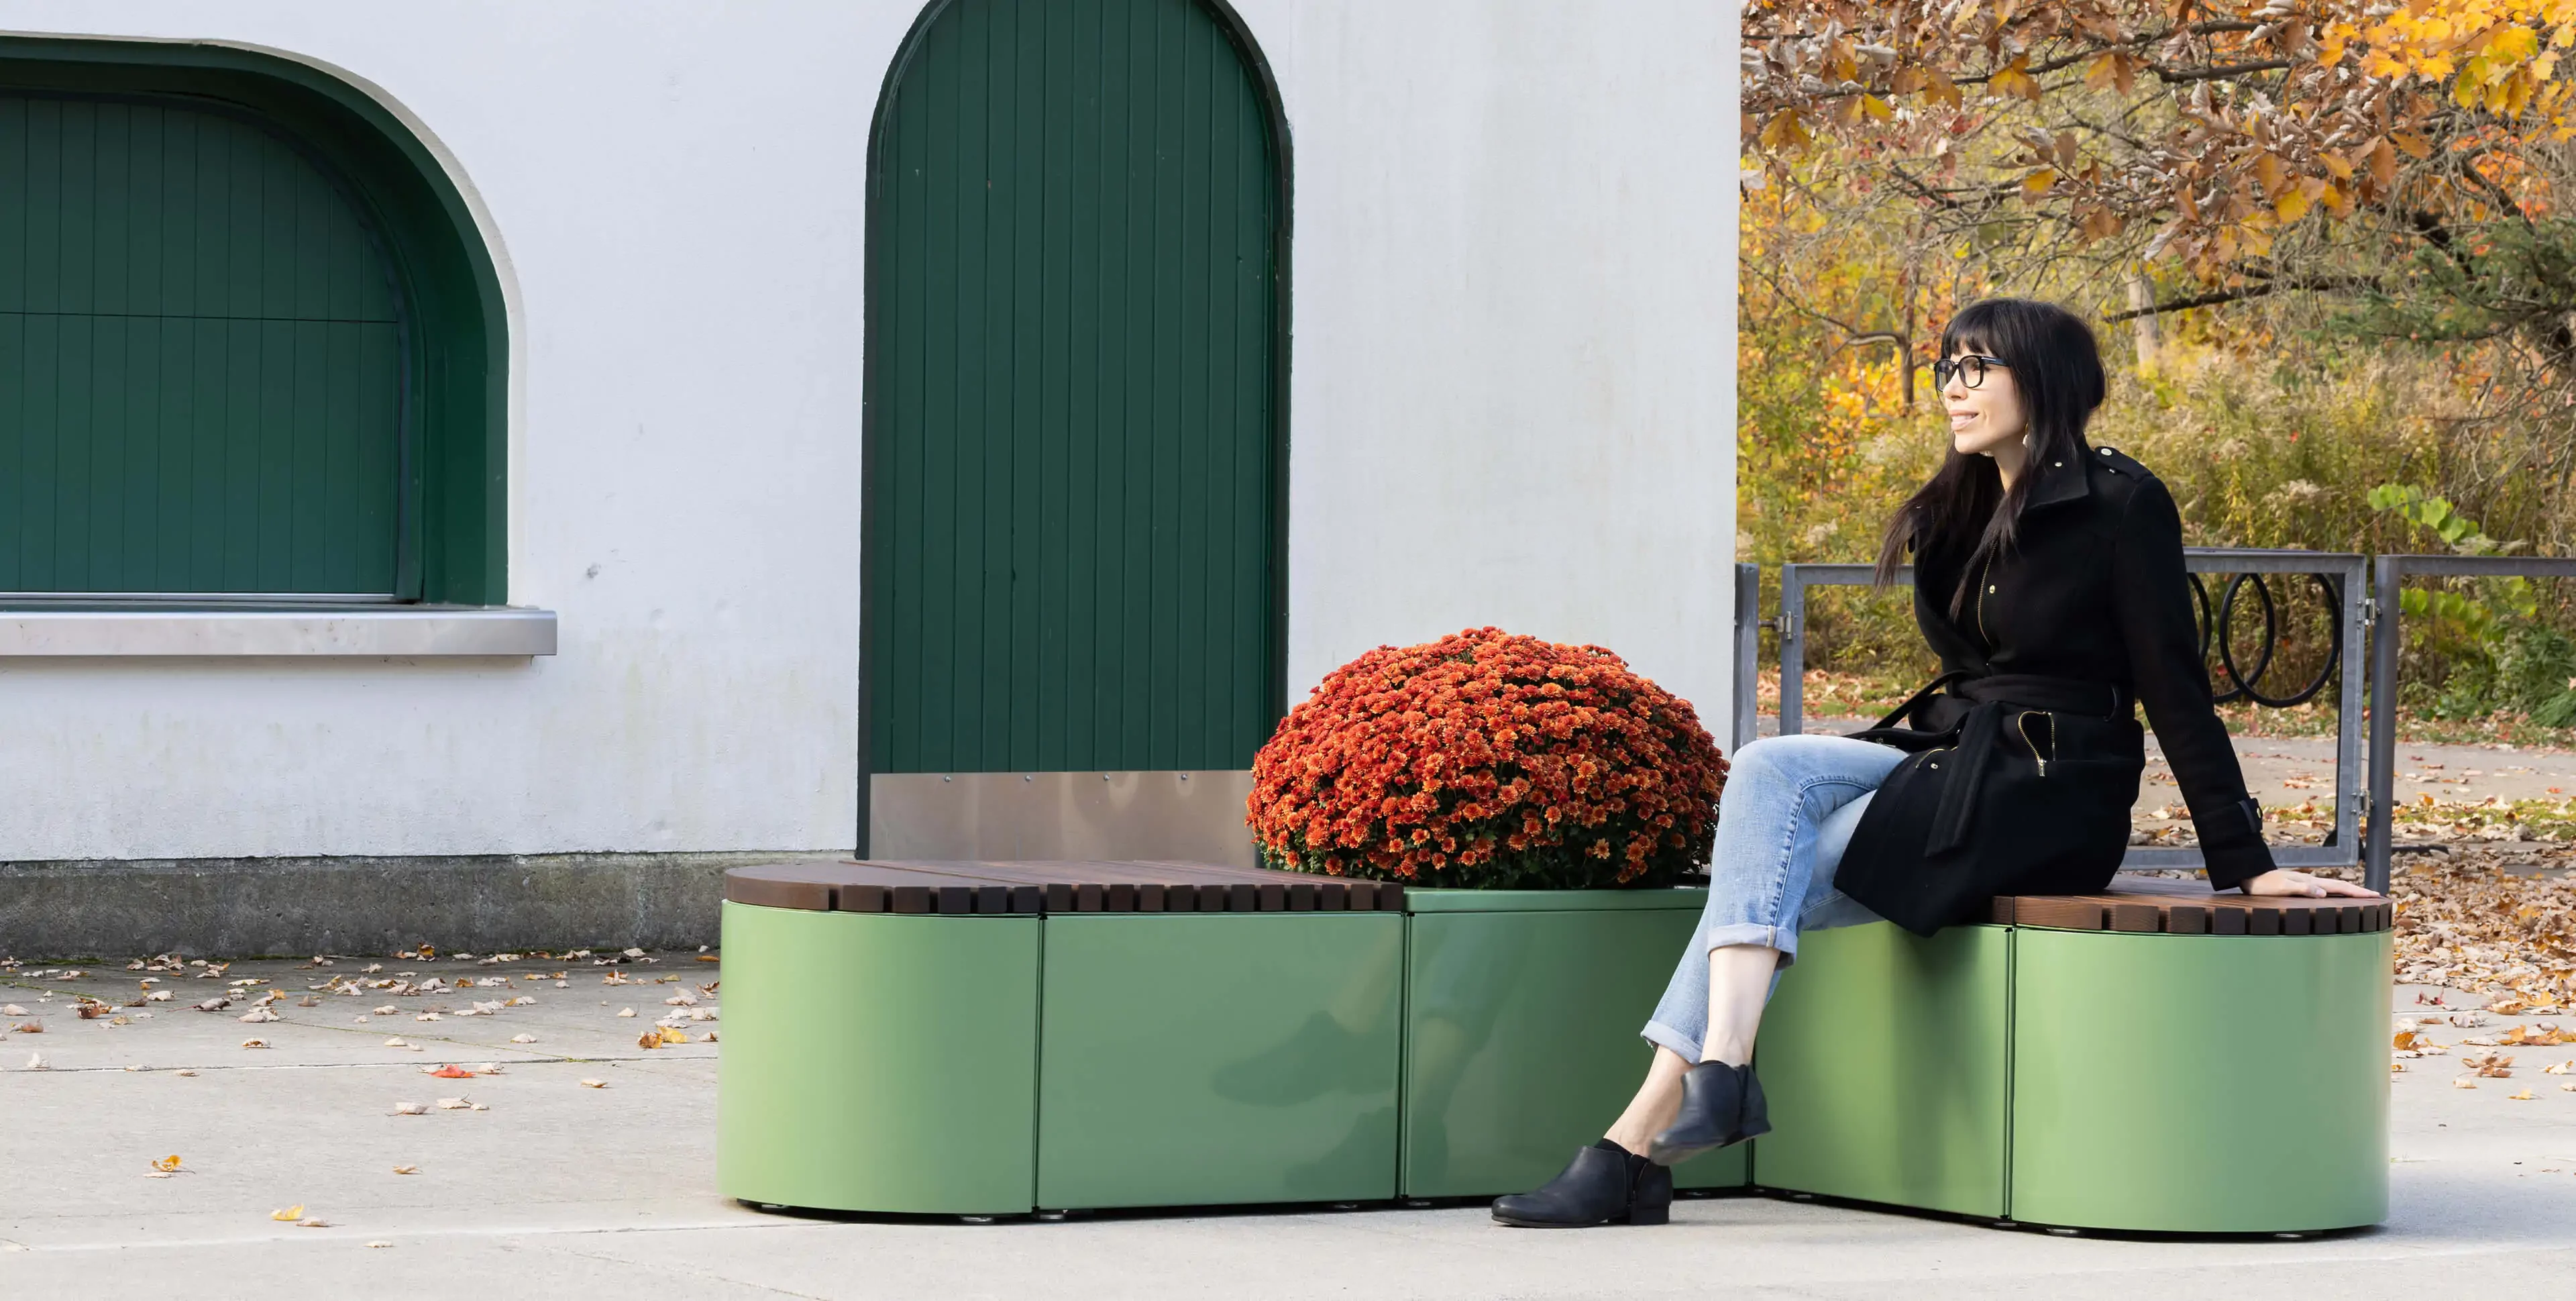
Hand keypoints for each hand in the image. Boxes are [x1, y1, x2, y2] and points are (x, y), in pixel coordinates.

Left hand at [2240, 868, 2379, 898]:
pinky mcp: (2300, 887)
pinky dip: (2335, 892)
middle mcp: (2311, 881)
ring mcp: (2306, 883)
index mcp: (2310, 882)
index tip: (2375, 895)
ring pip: (2333, 886)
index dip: (2357, 892)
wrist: (2250, 876)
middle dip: (2359, 891)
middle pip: (2340, 885)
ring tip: (2362, 896)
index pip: (2339, 886)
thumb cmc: (2264, 885)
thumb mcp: (2282, 888)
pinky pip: (2324, 889)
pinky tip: (2336, 896)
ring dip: (2349, 891)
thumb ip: (2302, 889)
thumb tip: (2324, 892)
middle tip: (2376, 896)